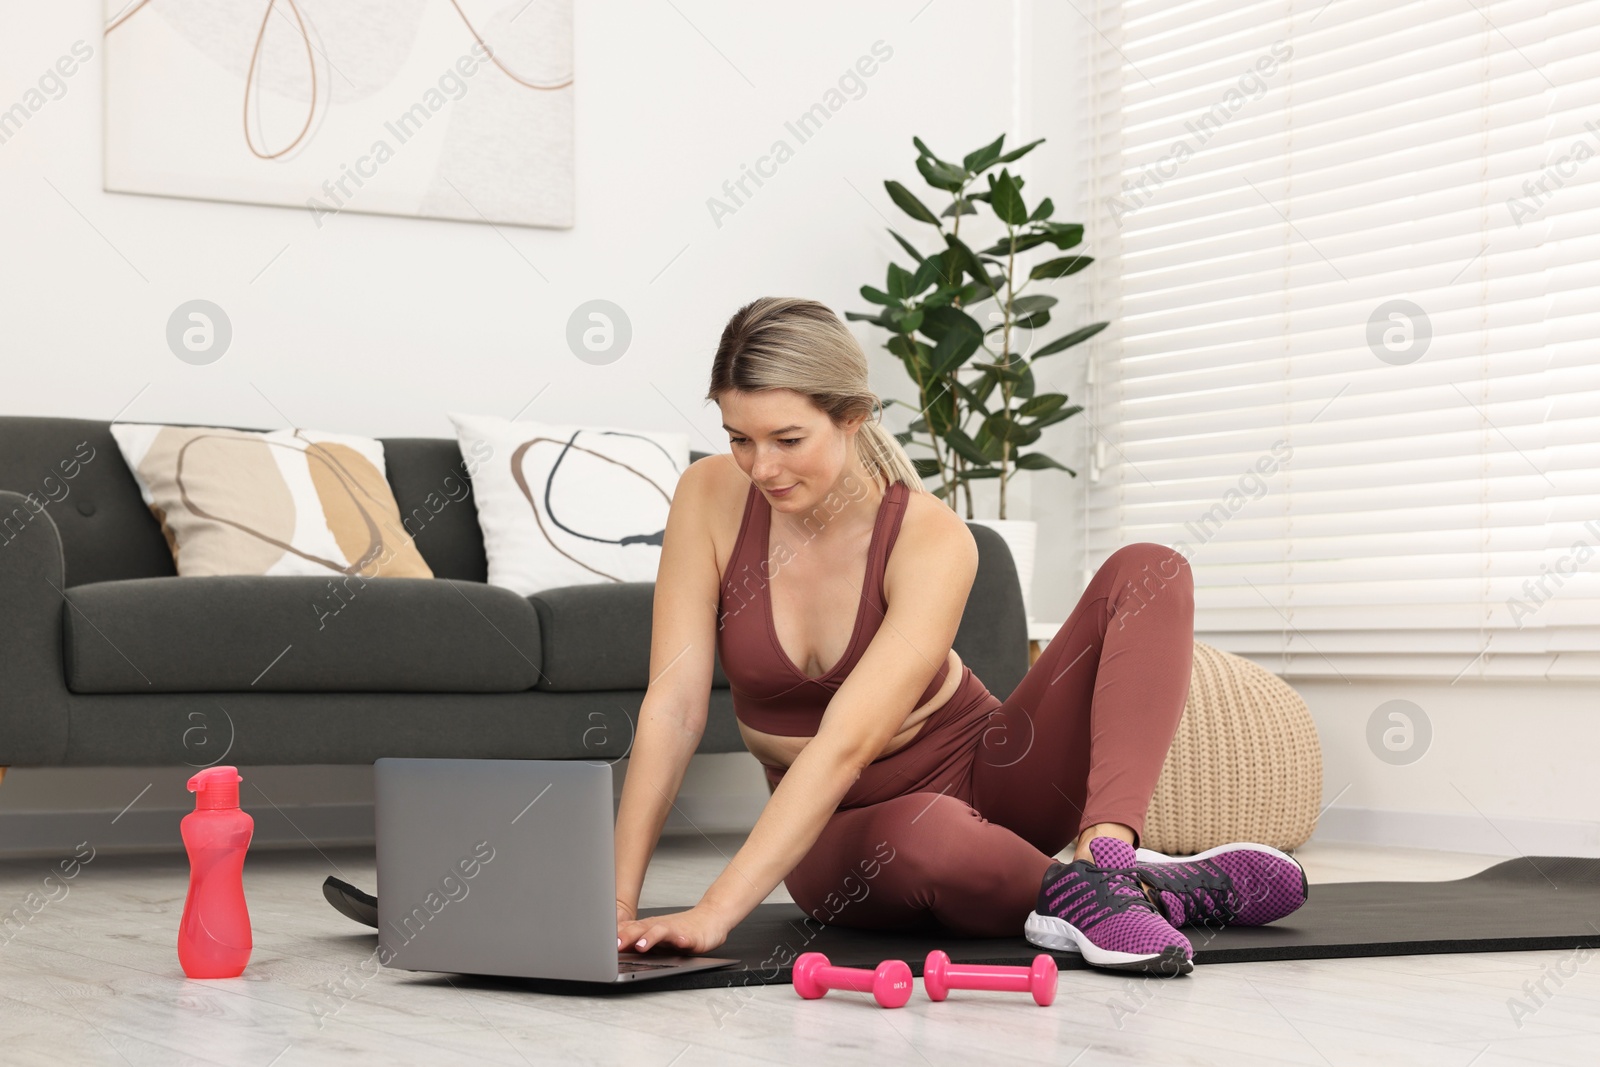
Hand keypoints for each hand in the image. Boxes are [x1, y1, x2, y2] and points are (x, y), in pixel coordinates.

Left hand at [616, 903, 731, 955]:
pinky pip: (685, 938)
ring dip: (649, 938)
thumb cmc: (682, 929)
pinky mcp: (691, 937)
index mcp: (648, 927)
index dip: (613, 936)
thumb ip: (636, 939)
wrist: (710, 919)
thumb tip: (614, 946)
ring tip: (641, 946)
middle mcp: (659, 927)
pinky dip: (680, 940)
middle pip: (640, 929)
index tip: (598, 944)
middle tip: (614, 945)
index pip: (627, 930)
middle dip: (626, 936)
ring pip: (660, 931)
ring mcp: (675, 930)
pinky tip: (678, 943)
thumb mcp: (656, 935)